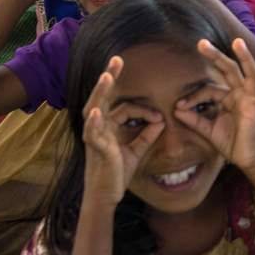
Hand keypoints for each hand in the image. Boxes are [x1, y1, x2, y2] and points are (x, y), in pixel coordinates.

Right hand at [82, 58, 161, 207]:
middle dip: (109, 77)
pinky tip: (97, 111)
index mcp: (108, 126)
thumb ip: (148, 134)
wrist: (106, 196)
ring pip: (94, 109)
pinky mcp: (96, 150)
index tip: (160, 119)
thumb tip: (161, 120)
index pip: (125, 108)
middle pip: (102, 97)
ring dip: (100, 93)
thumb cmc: (117, 172)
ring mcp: (94, 137)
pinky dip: (94, 122)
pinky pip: (93, 134)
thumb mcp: (137, 150)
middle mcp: (99, 128)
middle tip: (116, 58)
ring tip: (107, 76)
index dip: (144, 111)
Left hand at [175, 36, 254, 172]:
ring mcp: (250, 100)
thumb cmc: (230, 142)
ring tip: (237, 42)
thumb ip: (193, 119)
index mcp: (228, 97)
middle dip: (216, 56)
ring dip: (244, 57)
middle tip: (201, 43)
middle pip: (229, 70)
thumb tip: (175, 109)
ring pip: (249, 74)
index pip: (209, 90)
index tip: (179, 107)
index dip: (193, 97)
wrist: (245, 160)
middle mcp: (240, 94)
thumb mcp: (207, 130)